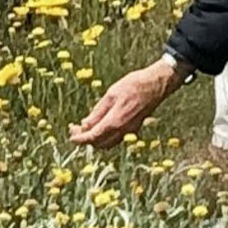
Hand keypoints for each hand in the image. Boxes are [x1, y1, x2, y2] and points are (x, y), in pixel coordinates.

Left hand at [69, 58, 189, 147]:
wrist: (155, 84)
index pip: (93, 137)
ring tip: (86, 128)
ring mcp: (130, 131)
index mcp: (115, 121)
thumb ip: (98, 112)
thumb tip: (85, 124)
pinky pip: (116, 138)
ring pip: (108, 143)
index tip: (71, 137)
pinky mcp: (134, 128)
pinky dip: (105, 136)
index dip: (80, 139)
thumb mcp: (111, 94)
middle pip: (99, 143)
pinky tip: (101, 125)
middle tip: (75, 129)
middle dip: (86, 139)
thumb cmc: (133, 85)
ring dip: (96, 139)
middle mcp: (122, 130)